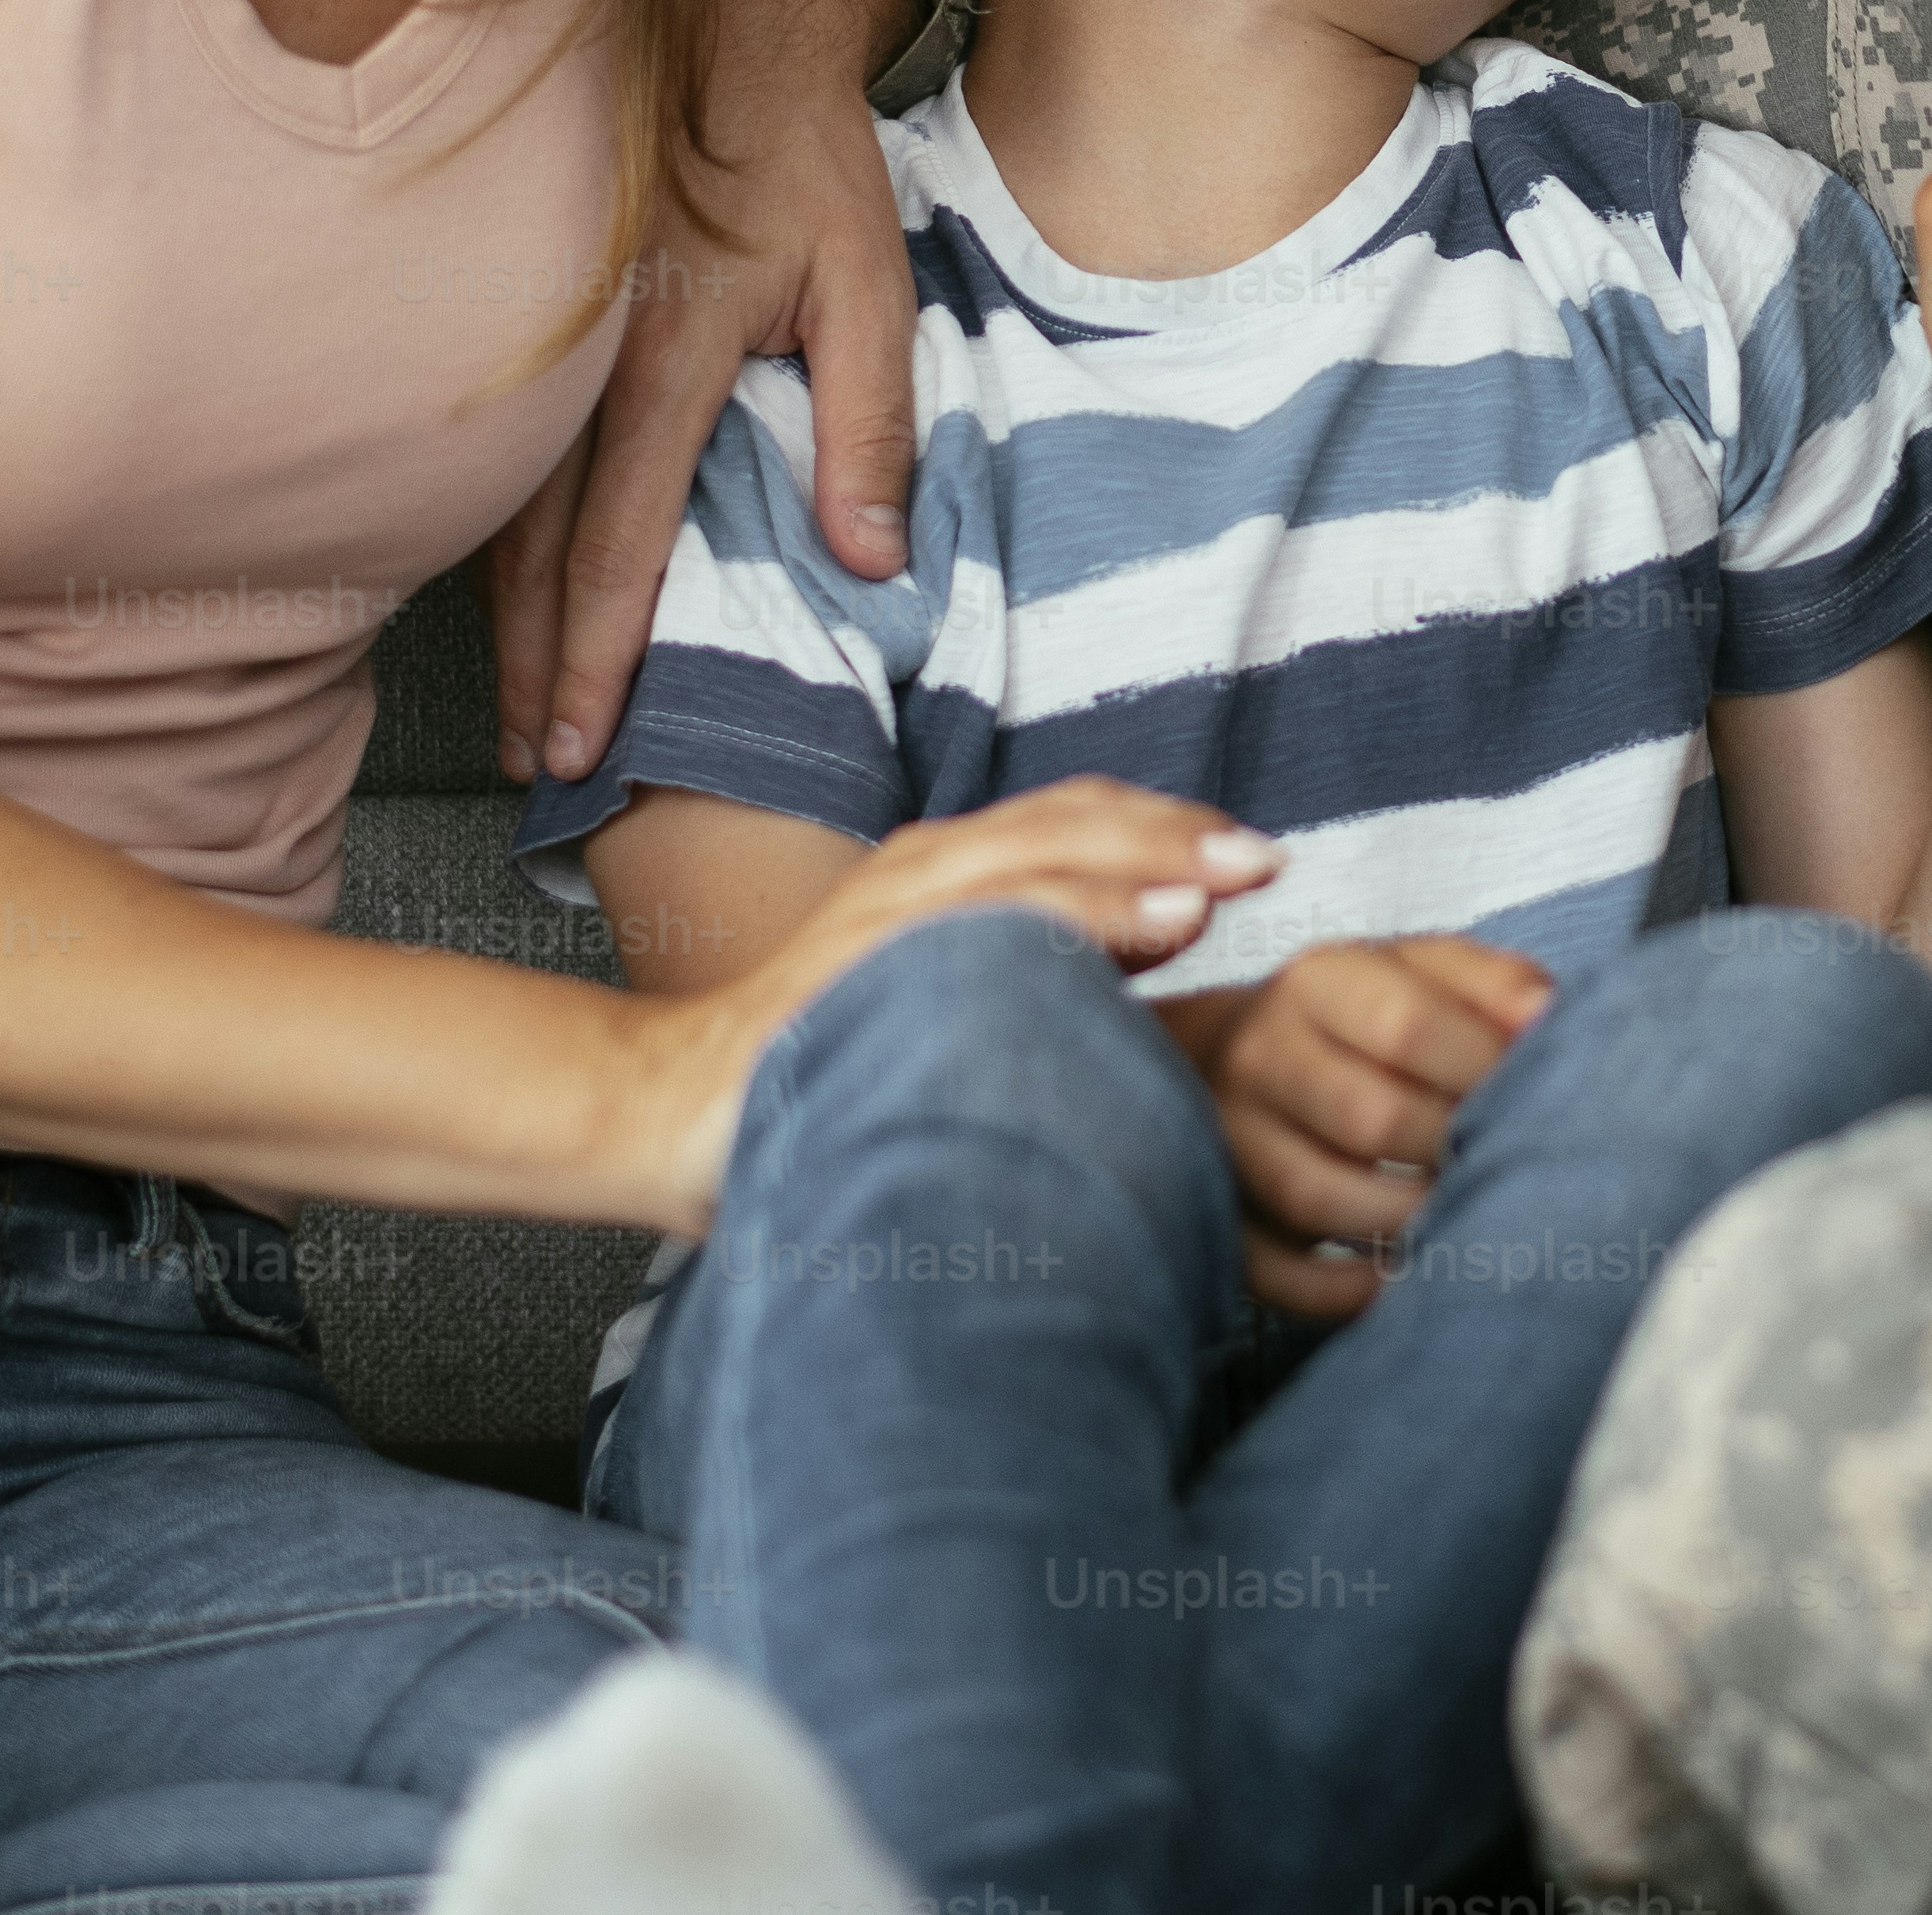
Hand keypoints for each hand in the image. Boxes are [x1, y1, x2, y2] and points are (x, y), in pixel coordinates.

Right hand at [494, 0, 921, 784]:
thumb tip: (870, 559)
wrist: (722, 22)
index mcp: (667, 360)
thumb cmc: (801, 155)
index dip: (595, 653)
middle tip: (539, 763)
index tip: (584, 740)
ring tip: (516, 706)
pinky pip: (501, 452)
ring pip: (501, 509)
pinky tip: (501, 590)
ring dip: (505, 617)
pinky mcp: (532, 318)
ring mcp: (545, 339)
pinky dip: (493, 536)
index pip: (618, 542)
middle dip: (533, 667)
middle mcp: (584, 363)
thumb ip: (867, 421)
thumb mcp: (868, 279)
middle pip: (535, 550)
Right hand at [616, 782, 1278, 1233]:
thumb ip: (1037, 970)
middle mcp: (916, 872)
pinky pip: (974, 931)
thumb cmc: (813, 1068)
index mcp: (943, 873)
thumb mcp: (942, 1002)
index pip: (1076, 821)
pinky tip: (1132, 942)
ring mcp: (882, 916)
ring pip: (1031, 862)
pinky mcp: (852, 971)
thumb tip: (1150, 964)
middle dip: (1174, 836)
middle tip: (1267, 863)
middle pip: (1068, 823)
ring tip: (1222, 892)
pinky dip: (1063, 922)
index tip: (1259, 860)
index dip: (1170, 829)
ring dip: (1134, 869)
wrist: (663, 1111)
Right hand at [1164, 935, 1555, 1319]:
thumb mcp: (1427, 973)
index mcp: (1318, 981)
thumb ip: (1494, 987)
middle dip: (1453, 1151)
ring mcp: (1226, 1140)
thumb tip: (1547, 1022)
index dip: (1483, 1069)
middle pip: (1366, 1118)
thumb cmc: (1368, 1017)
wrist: (1244, 1051)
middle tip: (1504, 1165)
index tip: (1532, 1093)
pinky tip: (1403, 1276)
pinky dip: (1346, 1290)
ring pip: (1315, 1197)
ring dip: (1408, 1222)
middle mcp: (1259, 1055)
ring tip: (1464, 1220)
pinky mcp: (1223, 1215)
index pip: (1405, 1025)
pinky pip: (1278, 1272)